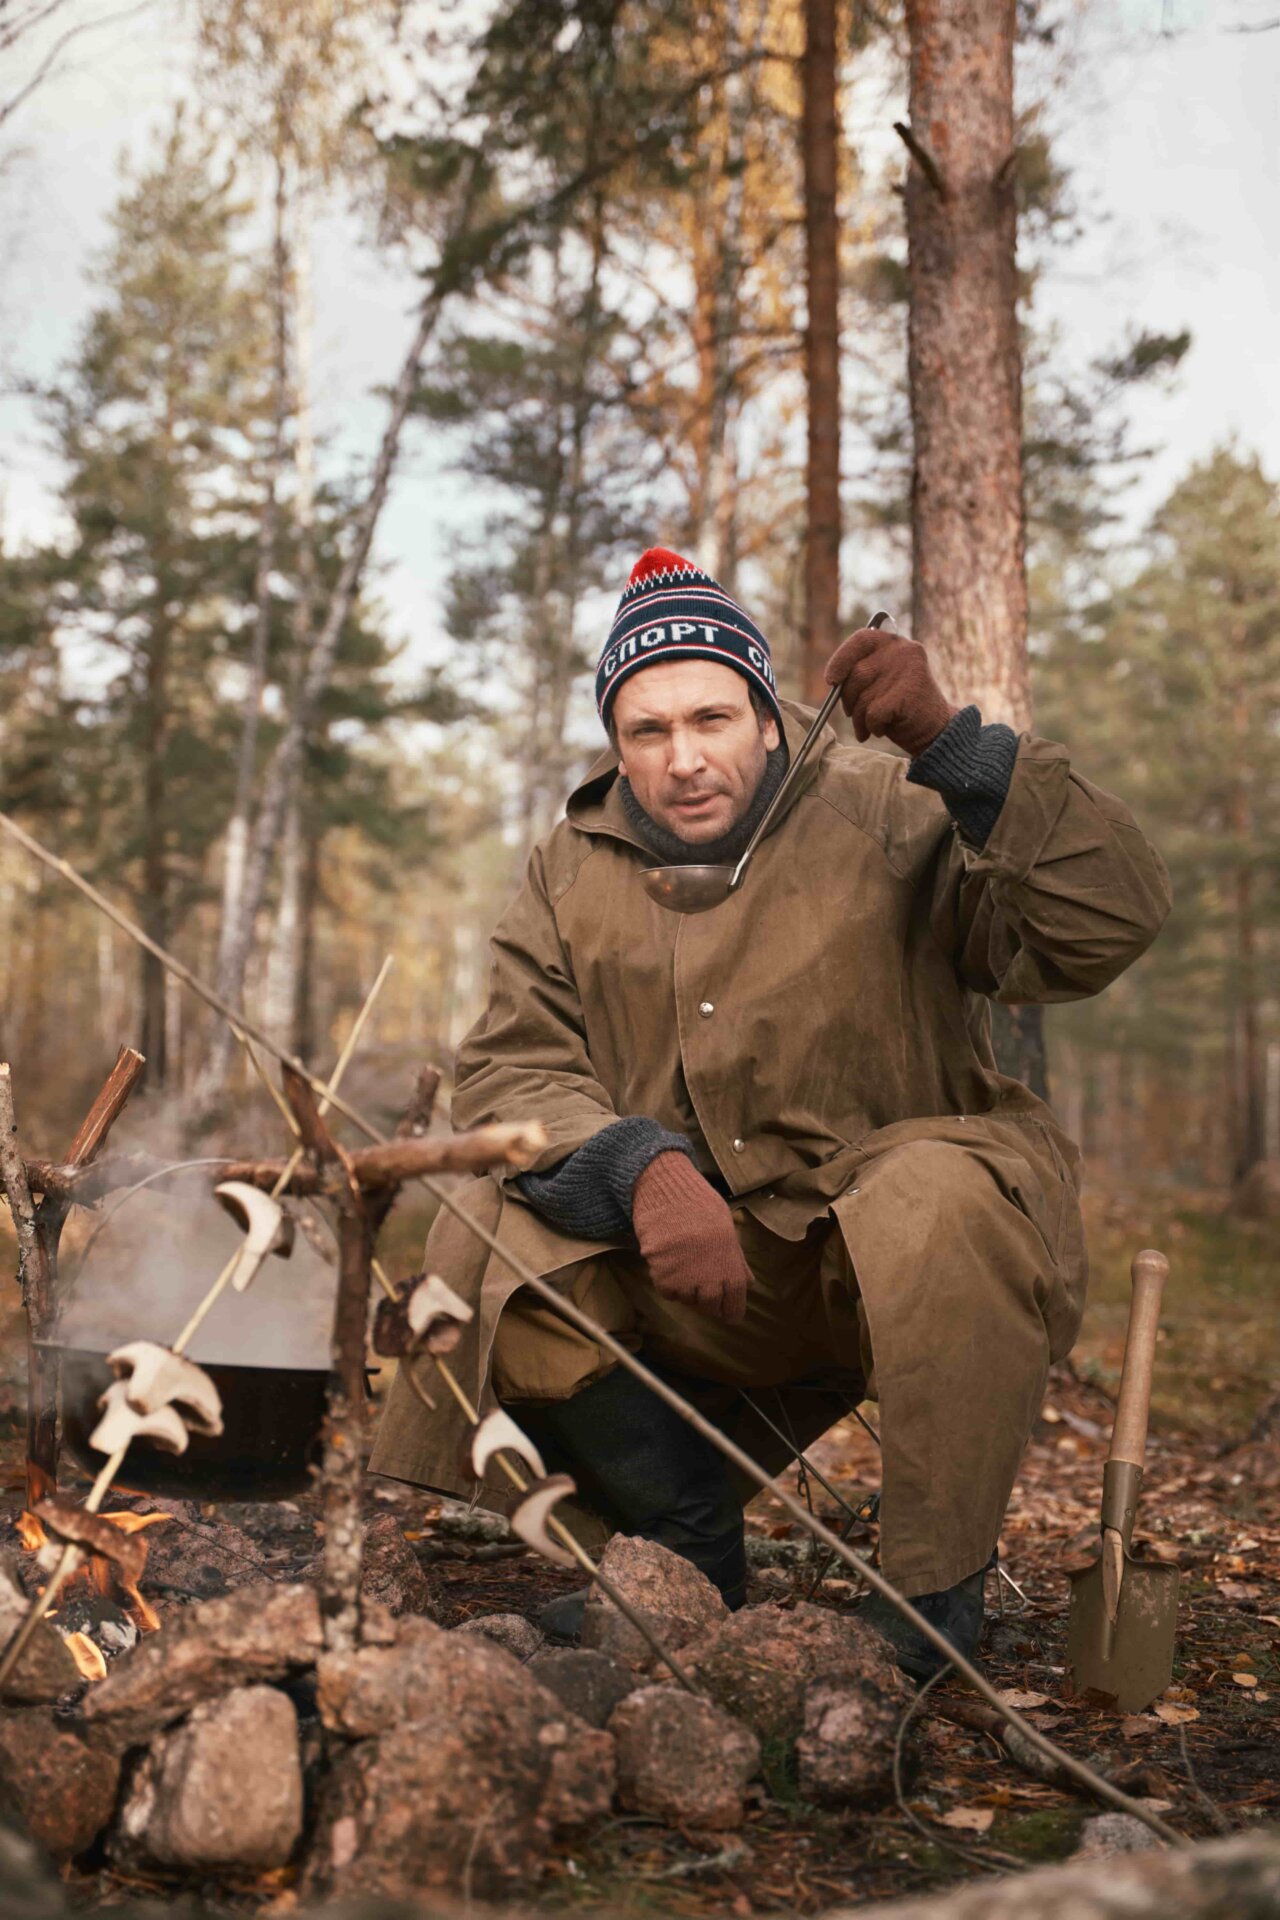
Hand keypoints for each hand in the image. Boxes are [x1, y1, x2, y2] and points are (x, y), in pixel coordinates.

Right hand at [631, 1152, 749, 1324]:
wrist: (670, 1196)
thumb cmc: (701, 1208)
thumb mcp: (727, 1231)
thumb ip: (736, 1261)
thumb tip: (748, 1283)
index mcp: (732, 1269)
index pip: (735, 1305)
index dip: (731, 1312)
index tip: (728, 1316)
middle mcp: (711, 1281)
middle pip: (710, 1307)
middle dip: (708, 1302)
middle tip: (702, 1289)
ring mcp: (687, 1282)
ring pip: (687, 1300)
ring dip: (687, 1290)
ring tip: (684, 1269)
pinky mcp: (664, 1279)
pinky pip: (667, 1292)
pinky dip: (668, 1284)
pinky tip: (669, 1266)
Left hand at [824, 623, 956, 756]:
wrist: (935, 730)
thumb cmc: (900, 707)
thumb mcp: (880, 681)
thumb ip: (861, 672)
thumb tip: (833, 680)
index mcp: (894, 642)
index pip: (860, 639)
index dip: (841, 659)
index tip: (831, 680)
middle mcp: (902, 650)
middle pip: (856, 673)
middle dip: (848, 700)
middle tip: (854, 716)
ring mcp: (907, 669)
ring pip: (863, 696)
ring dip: (859, 718)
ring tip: (871, 726)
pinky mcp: (910, 690)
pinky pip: (873, 712)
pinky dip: (873, 726)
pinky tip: (885, 728)